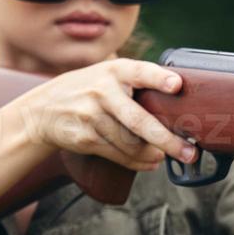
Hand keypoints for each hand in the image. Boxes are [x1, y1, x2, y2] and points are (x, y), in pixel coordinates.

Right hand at [12, 58, 198, 171]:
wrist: (42, 110)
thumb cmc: (88, 90)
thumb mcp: (106, 75)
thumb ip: (136, 82)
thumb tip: (180, 101)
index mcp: (114, 71)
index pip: (140, 72)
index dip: (159, 78)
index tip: (176, 85)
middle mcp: (103, 92)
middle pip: (139, 122)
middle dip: (168, 141)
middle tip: (191, 153)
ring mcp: (92, 116)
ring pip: (131, 144)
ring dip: (153, 155)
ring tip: (165, 157)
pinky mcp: (85, 138)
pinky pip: (118, 155)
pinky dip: (137, 163)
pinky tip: (150, 163)